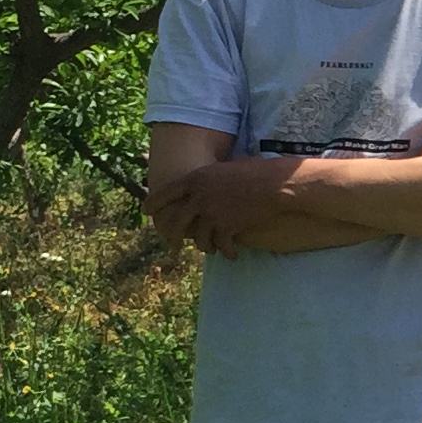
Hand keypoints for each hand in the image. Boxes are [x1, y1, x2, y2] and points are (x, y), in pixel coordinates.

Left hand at [150, 154, 302, 254]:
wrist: (274, 185)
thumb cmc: (257, 171)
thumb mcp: (227, 168)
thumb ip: (212, 177)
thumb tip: (211, 180)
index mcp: (196, 178)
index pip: (165, 192)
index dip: (153, 203)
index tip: (146, 211)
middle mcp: (198, 197)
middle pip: (177, 222)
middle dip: (174, 237)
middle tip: (174, 245)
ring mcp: (211, 213)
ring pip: (200, 238)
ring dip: (205, 246)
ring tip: (211, 250)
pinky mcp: (226, 227)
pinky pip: (221, 246)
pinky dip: (227, 252)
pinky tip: (232, 254)